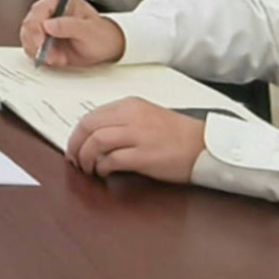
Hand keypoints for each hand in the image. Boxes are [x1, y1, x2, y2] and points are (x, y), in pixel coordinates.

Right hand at [20, 0, 125, 66]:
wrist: (106, 48)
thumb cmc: (101, 35)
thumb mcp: (89, 30)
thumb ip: (69, 26)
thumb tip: (49, 24)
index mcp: (60, 2)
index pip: (38, 10)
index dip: (35, 26)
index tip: (40, 42)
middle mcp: (49, 13)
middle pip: (29, 24)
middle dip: (35, 42)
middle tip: (46, 55)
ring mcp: (45, 27)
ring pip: (27, 38)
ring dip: (38, 51)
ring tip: (56, 58)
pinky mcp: (44, 41)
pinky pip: (32, 49)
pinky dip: (41, 57)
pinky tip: (55, 59)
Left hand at [66, 95, 209, 183]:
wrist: (204, 145)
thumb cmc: (177, 135)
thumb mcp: (146, 117)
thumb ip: (121, 121)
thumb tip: (94, 137)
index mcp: (130, 105)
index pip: (90, 115)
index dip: (77, 134)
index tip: (74, 146)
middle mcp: (132, 116)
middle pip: (88, 127)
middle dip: (75, 146)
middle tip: (75, 160)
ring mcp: (138, 135)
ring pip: (95, 142)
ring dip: (85, 158)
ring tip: (88, 169)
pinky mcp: (144, 155)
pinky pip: (111, 160)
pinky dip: (102, 168)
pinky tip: (105, 173)